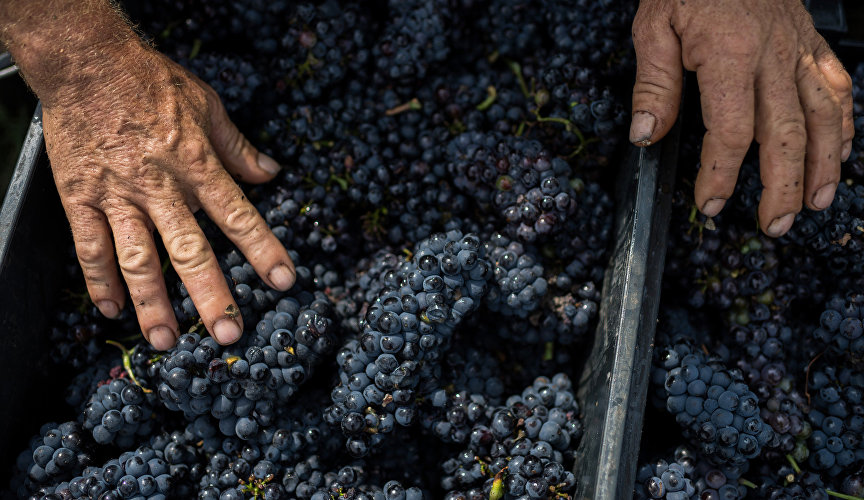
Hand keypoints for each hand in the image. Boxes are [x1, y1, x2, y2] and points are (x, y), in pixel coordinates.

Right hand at [41, 42, 294, 348]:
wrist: (87, 62)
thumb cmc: (152, 81)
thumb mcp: (208, 106)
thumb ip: (239, 147)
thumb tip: (272, 173)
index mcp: (197, 165)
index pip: (239, 216)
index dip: (263, 250)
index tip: (284, 282)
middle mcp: (161, 187)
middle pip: (189, 251)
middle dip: (211, 295)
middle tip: (228, 335)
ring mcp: (118, 195)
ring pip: (138, 259)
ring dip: (153, 304)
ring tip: (166, 341)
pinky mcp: (80, 197)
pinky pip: (89, 246)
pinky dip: (99, 280)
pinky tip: (111, 310)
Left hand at [629, 0, 852, 236]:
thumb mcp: (654, 27)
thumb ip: (654, 84)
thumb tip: (646, 134)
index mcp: (728, 57)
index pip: (730, 131)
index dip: (720, 174)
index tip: (709, 203)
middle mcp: (772, 58)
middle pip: (785, 136)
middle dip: (780, 187)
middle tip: (773, 225)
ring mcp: (799, 51)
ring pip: (823, 118)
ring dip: (823, 166)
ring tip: (813, 204)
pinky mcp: (812, 45)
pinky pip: (838, 89)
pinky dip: (844, 125)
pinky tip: (840, 154)